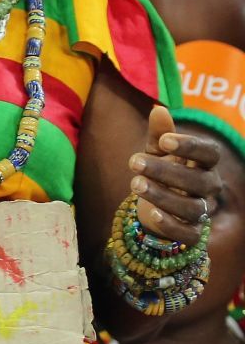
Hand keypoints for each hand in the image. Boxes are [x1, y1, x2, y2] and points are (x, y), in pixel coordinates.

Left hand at [127, 105, 223, 246]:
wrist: (155, 207)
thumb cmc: (161, 172)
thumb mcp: (156, 152)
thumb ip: (159, 133)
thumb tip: (158, 108)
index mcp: (203, 164)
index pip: (210, 153)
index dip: (191, 146)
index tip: (164, 140)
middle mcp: (207, 188)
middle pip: (199, 181)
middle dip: (166, 171)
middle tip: (134, 161)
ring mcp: (202, 211)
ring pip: (192, 207)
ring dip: (163, 196)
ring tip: (135, 183)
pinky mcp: (191, 233)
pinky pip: (188, 234)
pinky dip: (171, 225)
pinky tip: (152, 214)